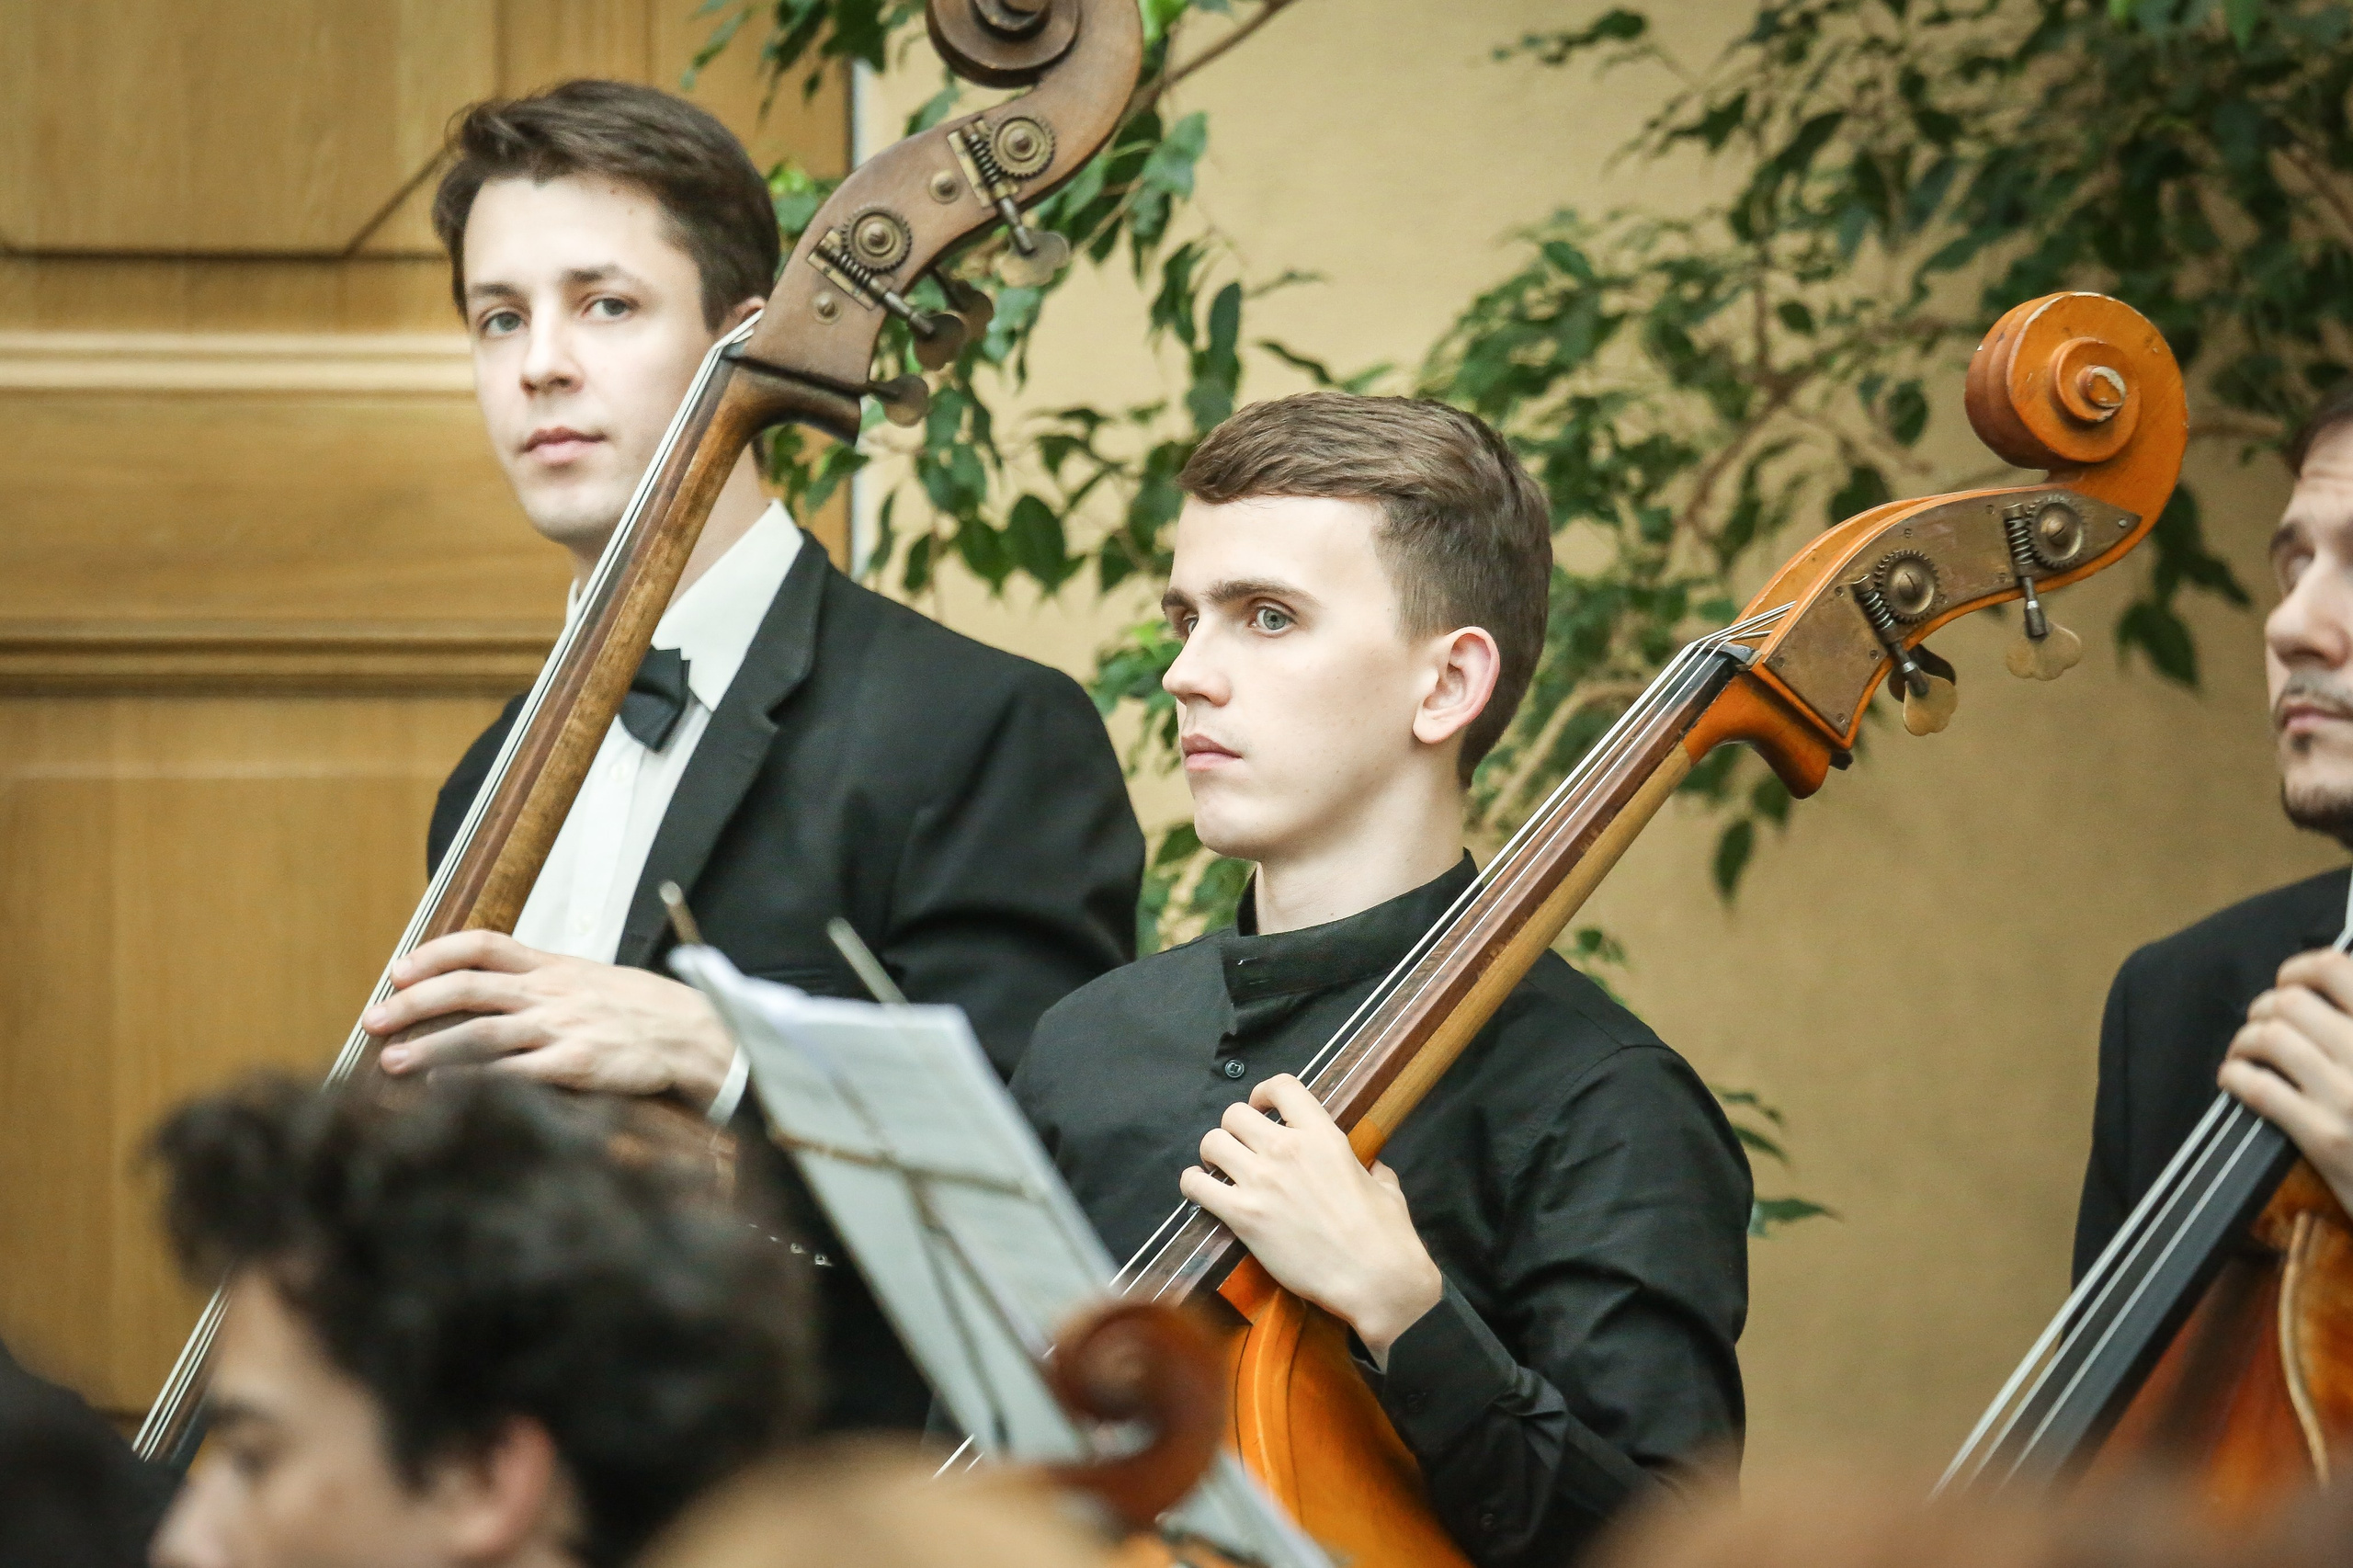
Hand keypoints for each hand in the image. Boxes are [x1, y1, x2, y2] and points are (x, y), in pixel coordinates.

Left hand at [361, 930, 734, 1108]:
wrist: (697, 1035)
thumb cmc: (644, 1013)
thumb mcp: (593, 981)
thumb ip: (546, 982)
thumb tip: (496, 989)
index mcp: (554, 967)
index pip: (483, 945)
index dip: (435, 955)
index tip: (397, 971)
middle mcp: (551, 992)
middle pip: (467, 988)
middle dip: (413, 1003)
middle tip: (373, 1019)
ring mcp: (562, 1028)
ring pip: (480, 1032)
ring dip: (429, 1047)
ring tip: (391, 1062)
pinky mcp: (576, 1065)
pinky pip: (514, 1072)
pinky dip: (474, 1081)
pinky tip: (445, 1091)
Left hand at [1177, 1074, 1442, 1364]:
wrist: (1375, 1278)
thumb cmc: (1387, 1236)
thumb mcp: (1386, 1188)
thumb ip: (1371, 1169)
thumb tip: (1373, 1168)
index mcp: (1323, 1136)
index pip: (1281, 1087)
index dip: (1263, 1093)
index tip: (1261, 1106)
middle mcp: (1287, 1149)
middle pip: (1235, 1114)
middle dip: (1234, 1128)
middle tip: (1240, 1147)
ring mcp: (1262, 1181)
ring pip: (1212, 1142)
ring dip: (1213, 1154)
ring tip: (1219, 1169)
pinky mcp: (1244, 1215)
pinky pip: (1197, 1185)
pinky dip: (1193, 1185)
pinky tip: (1202, 1191)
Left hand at [2220, 948, 2352, 1210]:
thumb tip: (2330, 983)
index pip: (2335, 971)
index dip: (2300, 968)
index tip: (2291, 979)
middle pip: (2291, 1002)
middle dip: (2267, 1007)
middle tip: (2265, 1021)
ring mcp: (2348, 1096)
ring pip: (2269, 1038)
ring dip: (2246, 1039)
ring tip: (2247, 1050)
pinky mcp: (2324, 1136)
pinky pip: (2258, 1087)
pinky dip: (2235, 1075)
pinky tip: (2235, 1077)